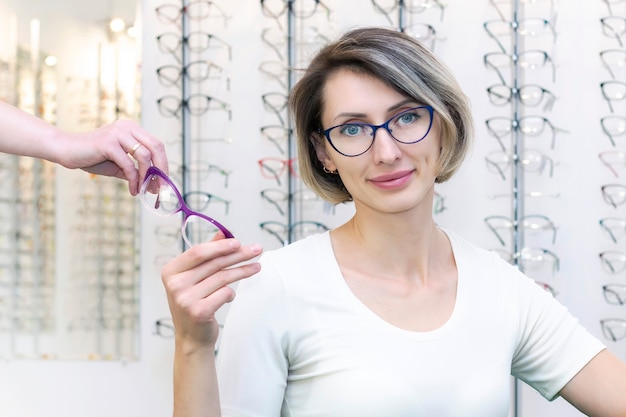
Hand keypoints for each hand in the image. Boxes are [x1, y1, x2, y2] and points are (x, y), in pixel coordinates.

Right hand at [56, 119, 167, 194]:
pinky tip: (132, 190)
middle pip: (156, 147)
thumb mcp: (119, 165)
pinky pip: (129, 165)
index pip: (157, 145)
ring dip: (147, 177)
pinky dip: (133, 180)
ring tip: (144, 191)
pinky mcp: (108, 143)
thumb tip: (154, 185)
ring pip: (145, 156)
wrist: (65, 151)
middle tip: (160, 188)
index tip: (164, 182)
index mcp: (132, 129)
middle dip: (161, 169)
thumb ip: (136, 171)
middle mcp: (127, 127)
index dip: (164, 164)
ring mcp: (118, 133)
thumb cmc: (92, 158)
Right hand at [162, 233, 262, 349]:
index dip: (220, 246)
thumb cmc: (194, 302)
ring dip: (243, 271)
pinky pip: (225, 293)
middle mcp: (175, 284)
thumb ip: (206, 255)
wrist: (191, 337)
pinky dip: (231, 293)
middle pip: (214, 263)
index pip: (198, 252)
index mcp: (170, 271)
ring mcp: (185, 299)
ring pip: (223, 277)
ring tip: (257, 267)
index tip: (238, 242)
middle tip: (257, 249)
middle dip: (238, 254)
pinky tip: (230, 296)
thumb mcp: (194, 277)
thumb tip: (223, 233)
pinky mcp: (199, 311)